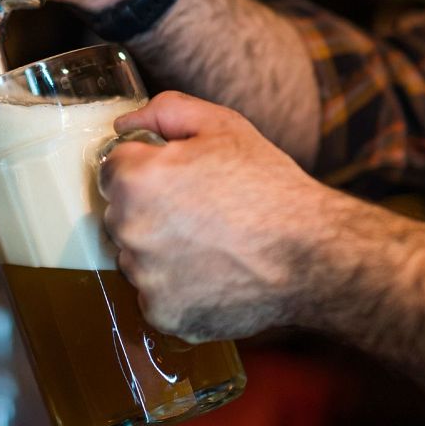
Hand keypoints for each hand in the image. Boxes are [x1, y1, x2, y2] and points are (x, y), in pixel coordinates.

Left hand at [99, 92, 329, 342]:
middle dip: (150, 210)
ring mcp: (145, 277)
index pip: (113, 169)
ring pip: (136, 258)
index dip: (147, 169)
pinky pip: (157, 295)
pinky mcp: (163, 313)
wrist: (311, 254)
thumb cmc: (268, 187)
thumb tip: (125, 125)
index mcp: (136, 179)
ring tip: (211, 244)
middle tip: (200, 211)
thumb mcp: (223, 126)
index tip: (177, 179)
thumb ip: (165, 112)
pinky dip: (178, 288)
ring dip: (160, 251)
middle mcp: (130, 230)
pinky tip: (213, 273)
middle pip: (121, 215)